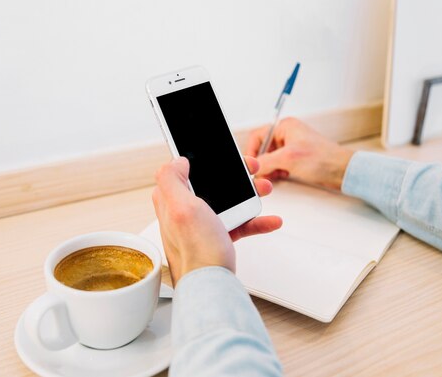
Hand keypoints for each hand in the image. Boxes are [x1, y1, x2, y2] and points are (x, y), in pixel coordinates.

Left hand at [152, 156, 281, 285]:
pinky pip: (239, 222)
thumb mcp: (180, 208)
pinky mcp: (217, 238)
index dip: (206, 160)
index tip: (226, 157)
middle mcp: (185, 211)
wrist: (210, 285)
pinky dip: (256, 220)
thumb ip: (171, 178)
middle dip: (236, 176)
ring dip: (250, 194)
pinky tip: (269, 220)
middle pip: (212, 183)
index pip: (186, 169)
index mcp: (172, 199)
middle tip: (252, 171)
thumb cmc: (195, 251)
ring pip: (228, 201)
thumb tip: (177, 161)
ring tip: (265, 190)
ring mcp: (202, 225)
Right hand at [246, 117, 354, 190]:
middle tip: (262, 173)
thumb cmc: (324, 158)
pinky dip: (277, 172)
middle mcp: (288, 135)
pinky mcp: (296, 159)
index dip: (252, 151)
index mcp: (285, 127)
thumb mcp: (288, 158)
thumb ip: (265, 161)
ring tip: (273, 175)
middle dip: (261, 162)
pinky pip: (279, 165)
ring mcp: (292, 147)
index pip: (258, 136)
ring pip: (270, 158)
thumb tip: (252, 166)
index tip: (251, 164)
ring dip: (269, 168)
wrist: (342, 171)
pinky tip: (282, 176)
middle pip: (263, 148)